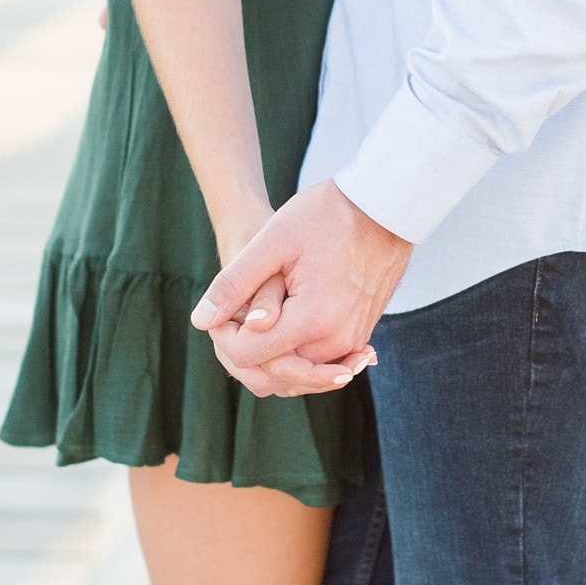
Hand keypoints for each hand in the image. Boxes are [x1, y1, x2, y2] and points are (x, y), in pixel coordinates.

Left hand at [192, 182, 411, 397]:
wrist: (385, 208)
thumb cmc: (328, 215)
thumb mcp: (272, 241)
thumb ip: (235, 284)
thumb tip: (201, 321)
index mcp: (311, 320)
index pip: (248, 357)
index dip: (224, 336)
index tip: (222, 307)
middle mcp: (335, 341)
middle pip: (274, 376)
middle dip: (245, 353)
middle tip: (235, 316)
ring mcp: (351, 342)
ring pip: (297, 375)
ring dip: (270, 357)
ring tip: (255, 321)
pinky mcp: (359, 337)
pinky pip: (320, 365)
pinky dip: (296, 355)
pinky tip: (282, 326)